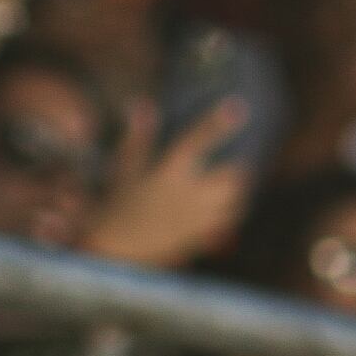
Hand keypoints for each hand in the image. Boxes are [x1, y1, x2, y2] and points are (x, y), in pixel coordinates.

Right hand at [86, 100, 250, 269]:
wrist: (118, 251)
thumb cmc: (117, 206)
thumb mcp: (124, 170)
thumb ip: (137, 139)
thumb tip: (142, 104)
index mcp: (169, 172)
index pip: (197, 140)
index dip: (218, 122)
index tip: (238, 106)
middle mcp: (188, 193)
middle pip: (231, 175)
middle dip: (236, 167)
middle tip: (235, 161)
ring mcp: (197, 216)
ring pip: (235, 199)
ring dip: (237, 189)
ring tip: (231, 183)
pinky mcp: (199, 235)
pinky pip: (228, 222)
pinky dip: (232, 212)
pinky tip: (225, 206)